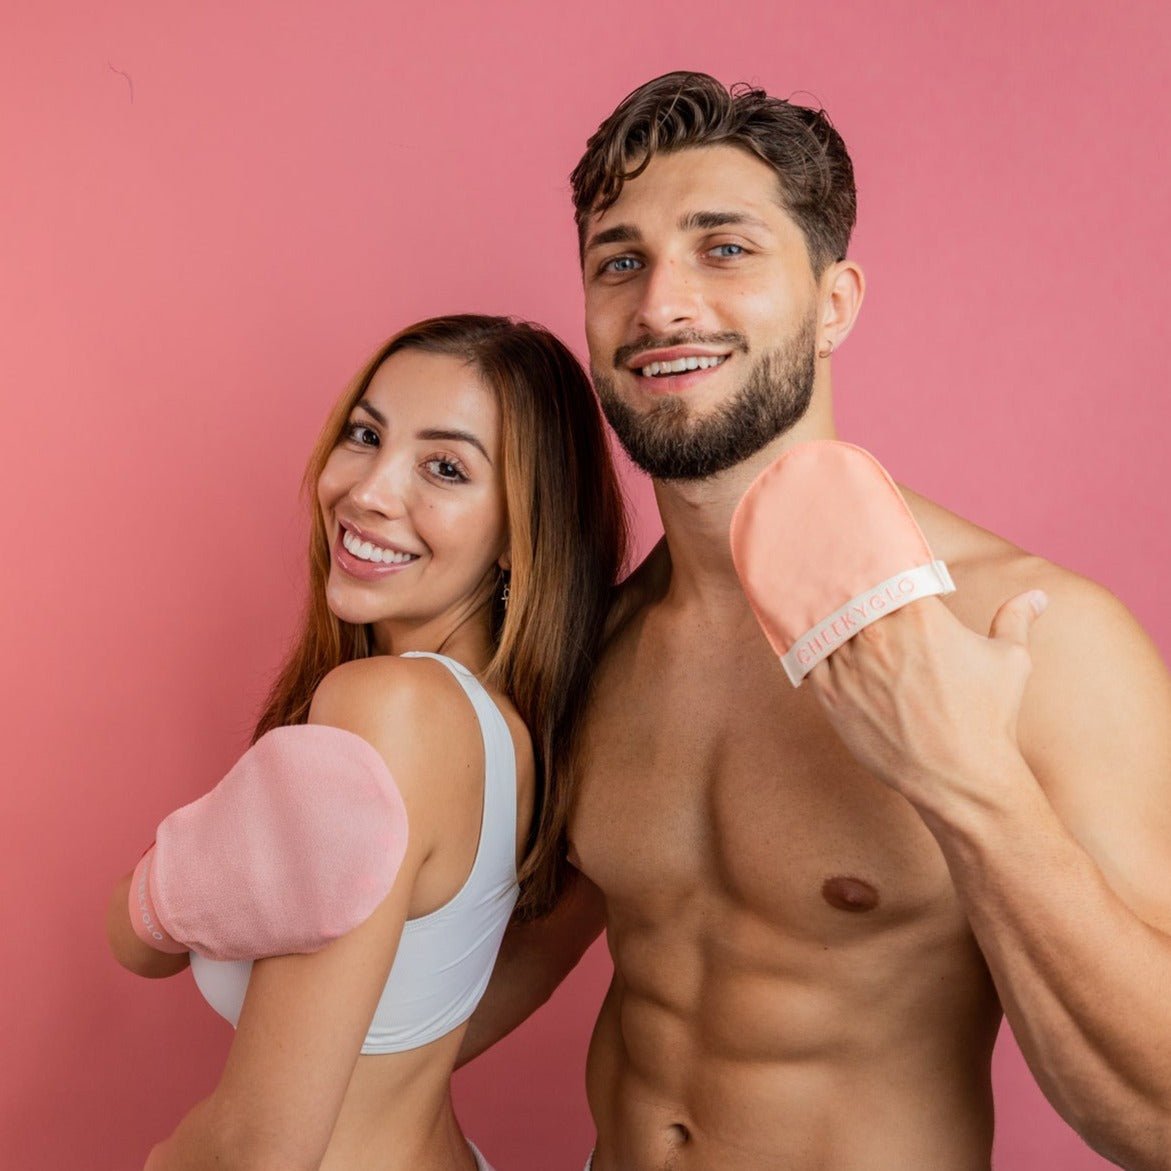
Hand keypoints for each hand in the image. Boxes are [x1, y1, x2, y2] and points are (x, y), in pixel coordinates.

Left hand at [806, 590, 1048, 817]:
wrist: (960, 777)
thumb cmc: (988, 717)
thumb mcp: (1009, 661)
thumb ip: (1015, 619)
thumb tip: (1037, 597)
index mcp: (918, 613)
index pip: (886, 571)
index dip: (880, 567)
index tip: (875, 565)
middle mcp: (878, 632)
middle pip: (850, 595)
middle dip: (849, 590)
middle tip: (837, 577)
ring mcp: (849, 662)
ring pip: (827, 624)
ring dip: (829, 618)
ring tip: (819, 607)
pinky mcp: (829, 693)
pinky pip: (809, 658)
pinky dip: (813, 649)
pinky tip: (812, 642)